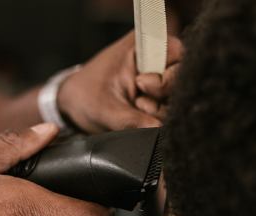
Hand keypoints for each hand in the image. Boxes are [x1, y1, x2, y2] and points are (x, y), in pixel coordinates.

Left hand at [57, 32, 183, 132]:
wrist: (74, 107)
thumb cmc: (85, 97)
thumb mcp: (106, 110)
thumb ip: (132, 120)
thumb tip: (158, 131)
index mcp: (145, 45)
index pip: (178, 57)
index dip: (166, 78)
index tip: (142, 86)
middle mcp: (158, 58)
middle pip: (181, 82)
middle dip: (162, 100)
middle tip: (138, 104)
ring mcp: (160, 79)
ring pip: (177, 100)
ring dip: (158, 113)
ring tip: (134, 109)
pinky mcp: (159, 97)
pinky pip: (170, 111)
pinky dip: (156, 119)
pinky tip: (139, 117)